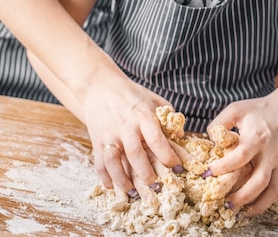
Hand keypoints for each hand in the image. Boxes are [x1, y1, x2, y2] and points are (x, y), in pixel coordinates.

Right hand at [82, 70, 181, 195]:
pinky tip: (114, 187)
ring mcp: (109, 134)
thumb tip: (181, 137)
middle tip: (156, 186)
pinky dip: (106, 178)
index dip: (167, 155)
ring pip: (114, 161)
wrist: (100, 86)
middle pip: (135, 154)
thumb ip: (168, 118)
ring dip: (123, 180)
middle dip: (146, 173)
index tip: (176, 168)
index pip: (156, 139)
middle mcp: (125, 125)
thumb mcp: (154, 100)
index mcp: (142, 114)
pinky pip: (99, 163)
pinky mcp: (96, 140)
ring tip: (133, 192)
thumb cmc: (132, 94)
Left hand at [204, 93, 277, 215]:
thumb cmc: (260, 109)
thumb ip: (220, 123)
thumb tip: (209, 143)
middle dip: (239, 195)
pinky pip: (276, 191)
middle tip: (219, 199)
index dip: (222, 167)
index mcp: (256, 137)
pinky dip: (264, 203)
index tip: (206, 173)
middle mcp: (270, 153)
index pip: (239, 157)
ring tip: (232, 208)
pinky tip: (250, 209)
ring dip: (251, 203)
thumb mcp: (237, 109)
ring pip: (269, 190)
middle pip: (257, 180)